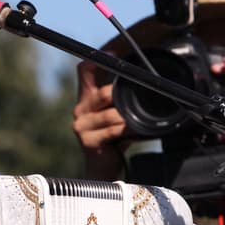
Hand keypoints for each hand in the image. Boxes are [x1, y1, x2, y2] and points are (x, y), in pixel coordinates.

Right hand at [72, 60, 128, 179]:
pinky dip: (125, 130)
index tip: (114, 55)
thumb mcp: (117, 115)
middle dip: (120, 97)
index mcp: (86, 99)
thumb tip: (144, 80)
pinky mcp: (88, 141)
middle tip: (134, 100)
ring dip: (126, 118)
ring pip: (110, 113)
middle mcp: (80, 110)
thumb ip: (120, 99)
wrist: (103, 169)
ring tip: (133, 122)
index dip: (98, 59)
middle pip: (101, 92)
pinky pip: (112, 130)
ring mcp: (81, 126)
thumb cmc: (113, 141)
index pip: (84, 70)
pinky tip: (130, 131)